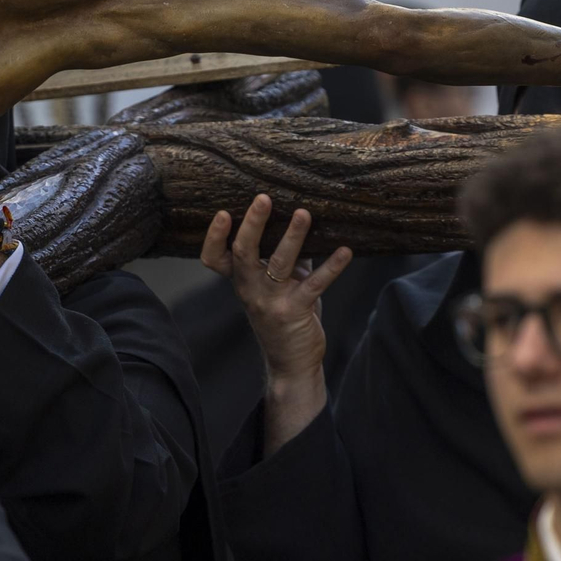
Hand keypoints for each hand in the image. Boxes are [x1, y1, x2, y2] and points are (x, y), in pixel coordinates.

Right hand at [201, 194, 350, 453]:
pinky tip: (345, 251)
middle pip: (244, 252)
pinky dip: (331, 266)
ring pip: (279, 264)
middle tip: (263, 198)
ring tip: (304, 213)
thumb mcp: (275, 284)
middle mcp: (250, 289)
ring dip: (293, 237)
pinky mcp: (296, 311)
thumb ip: (283, 254)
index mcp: (240, 280)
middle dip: (253, 224)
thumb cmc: (283, 314)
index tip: (224, 212)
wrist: (291, 362)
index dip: (215, 236)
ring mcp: (272, 301)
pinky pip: (315, 284)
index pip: (215, 258)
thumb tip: (299, 215)